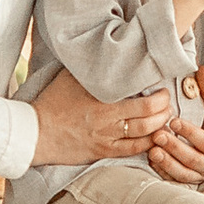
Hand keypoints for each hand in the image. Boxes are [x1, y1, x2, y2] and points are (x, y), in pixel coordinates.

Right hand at [32, 71, 170, 168]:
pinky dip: (148, 144)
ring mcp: (107, 136)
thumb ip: (93, 67)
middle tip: (168, 102)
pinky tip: (156, 138)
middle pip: (148, 114)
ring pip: (145, 133)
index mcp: (103, 97)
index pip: (141, 95)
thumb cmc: (53, 101)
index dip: (158, 93)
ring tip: (166, 118)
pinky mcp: (103, 151)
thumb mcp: (72, 77)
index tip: (162, 87)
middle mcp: (108, 117)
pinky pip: (132, 150)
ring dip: (160, 125)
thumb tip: (108, 51)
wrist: (36, 131)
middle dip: (164, 108)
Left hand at [150, 63, 203, 184]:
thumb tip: (201, 68)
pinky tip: (152, 159)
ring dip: (167, 162)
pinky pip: (175, 179)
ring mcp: (202, 175)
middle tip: (158, 134)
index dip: (190, 133)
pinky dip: (163, 171)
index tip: (173, 121)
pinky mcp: (191, 180)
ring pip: (184, 173)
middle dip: (174, 147)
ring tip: (153, 149)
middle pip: (193, 159)